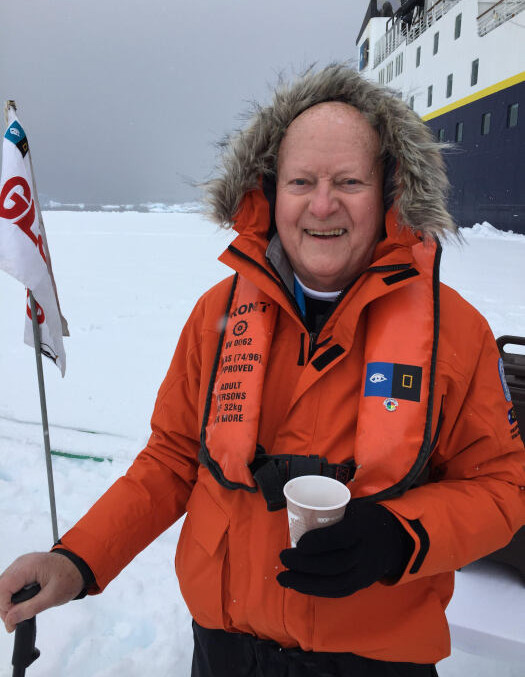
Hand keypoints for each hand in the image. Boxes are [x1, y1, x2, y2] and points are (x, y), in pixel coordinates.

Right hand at [0, 552, 83, 631]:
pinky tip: (21, 603)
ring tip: (19, 613)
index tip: (11, 622)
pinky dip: (13, 595)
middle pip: (1, 586)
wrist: (79, 565)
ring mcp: (22, 564)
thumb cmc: (70, 576)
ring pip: (4, 585)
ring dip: (8, 601)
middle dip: (5, 606)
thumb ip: (30, 608)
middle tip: (14, 620)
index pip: (3, 587)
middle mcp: (22, 562)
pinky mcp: (24, 568)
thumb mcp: (52, 596)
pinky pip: (11, 582)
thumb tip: (10, 619)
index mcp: (28, 566)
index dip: (4, 607)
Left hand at [277, 501, 414, 597]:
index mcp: (362, 528)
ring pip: (334, 582)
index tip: (298, 543)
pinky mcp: (362, 584)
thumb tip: (296, 514)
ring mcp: (365, 572)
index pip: (340, 538)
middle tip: (283, 558)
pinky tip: (299, 586)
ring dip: (305, 582)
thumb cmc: (363, 519)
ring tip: (283, 578)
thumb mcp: (352, 508)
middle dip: (304, 564)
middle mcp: (365, 553)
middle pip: (334, 563)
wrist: (393, 540)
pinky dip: (317, 590)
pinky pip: (338, 591)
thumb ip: (331, 514)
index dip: (318, 542)